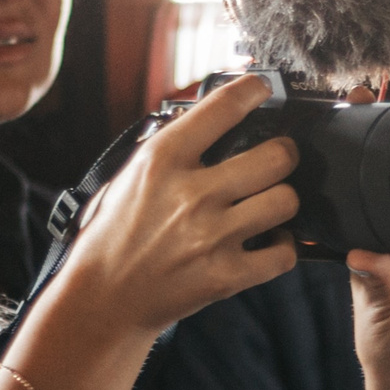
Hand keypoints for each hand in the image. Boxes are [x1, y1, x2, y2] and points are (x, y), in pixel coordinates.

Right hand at [48, 75, 300, 339]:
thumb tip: (215, 117)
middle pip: (277, 156)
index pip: (224, 107)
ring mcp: (211, 236)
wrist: (103, 299)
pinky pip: (283, 254)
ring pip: (286, 202)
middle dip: (284, 154)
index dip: (254, 90)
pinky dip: (282, 247)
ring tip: (269, 204)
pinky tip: (267, 242)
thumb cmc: (115, 234)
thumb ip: (172, 147)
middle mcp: (191, 194)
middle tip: (278, 159)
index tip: (263, 90)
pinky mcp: (225, 276)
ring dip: (283, 201)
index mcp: (163, 160)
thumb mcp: (131, 176)